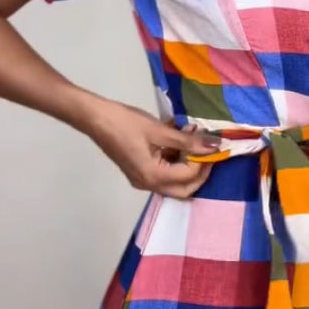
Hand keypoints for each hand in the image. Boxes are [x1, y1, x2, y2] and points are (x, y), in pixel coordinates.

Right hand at [87, 99, 218, 198]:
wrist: (94, 118)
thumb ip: (188, 141)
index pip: (189, 176)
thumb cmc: (125, 122)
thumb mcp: (159, 130)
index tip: (214, 143)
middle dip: (200, 172)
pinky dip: (174, 160)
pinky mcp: (139, 172)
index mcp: (153, 177)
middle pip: (184, 189)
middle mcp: (148, 185)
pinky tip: (177, 139)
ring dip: (186, 164)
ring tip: (191, 137)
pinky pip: (164, 173)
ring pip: (175, 182)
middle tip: (208, 150)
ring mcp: (142, 181)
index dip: (204, 161)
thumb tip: (214, 146)